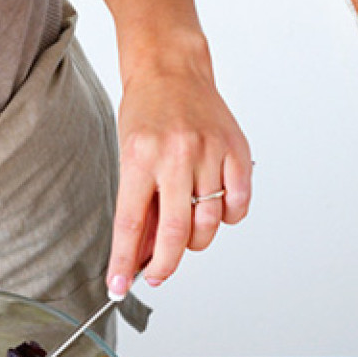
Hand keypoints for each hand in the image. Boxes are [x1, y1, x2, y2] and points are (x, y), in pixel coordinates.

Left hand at [107, 51, 251, 295]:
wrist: (172, 69)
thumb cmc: (147, 113)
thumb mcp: (129, 158)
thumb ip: (139, 207)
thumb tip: (141, 256)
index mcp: (140, 157)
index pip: (130, 224)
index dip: (125, 263)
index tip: (119, 287)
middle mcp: (176, 155)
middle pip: (174, 232)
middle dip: (165, 265)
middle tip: (158, 273)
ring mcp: (210, 152)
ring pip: (209, 224)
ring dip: (196, 240)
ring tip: (187, 228)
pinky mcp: (236, 150)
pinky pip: (239, 205)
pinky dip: (228, 217)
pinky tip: (216, 208)